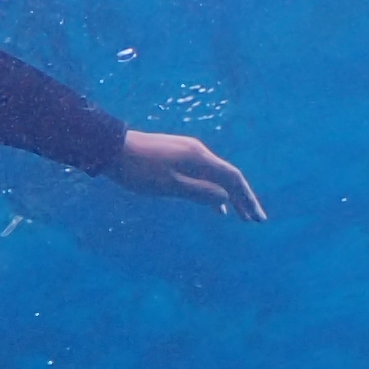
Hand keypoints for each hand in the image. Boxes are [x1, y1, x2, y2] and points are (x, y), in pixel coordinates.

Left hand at [113, 130, 266, 219]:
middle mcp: (198, 152)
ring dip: (229, 196)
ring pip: (216, 176)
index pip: (233, 178)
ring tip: (240, 216)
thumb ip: (199, 192)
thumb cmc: (139, 170)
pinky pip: (204, 175)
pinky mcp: (177, 157)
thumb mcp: (169, 186)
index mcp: (199, 158)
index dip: (247, 198)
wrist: (111, 148)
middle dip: (243, 199)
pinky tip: (216, 206)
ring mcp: (188, 153)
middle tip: (255, 220)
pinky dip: (214, 191)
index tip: (256, 218)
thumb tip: (225, 199)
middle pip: (228, 177)